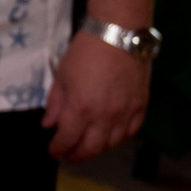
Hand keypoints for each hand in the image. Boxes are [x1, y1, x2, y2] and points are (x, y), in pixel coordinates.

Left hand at [42, 28, 150, 162]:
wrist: (118, 35)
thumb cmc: (85, 52)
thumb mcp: (62, 76)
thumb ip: (56, 104)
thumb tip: (49, 125)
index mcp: (81, 108)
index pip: (68, 139)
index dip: (58, 149)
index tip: (53, 152)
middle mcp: (105, 116)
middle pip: (91, 148)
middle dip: (77, 155)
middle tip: (69, 156)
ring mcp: (126, 113)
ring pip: (112, 144)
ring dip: (98, 149)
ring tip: (88, 148)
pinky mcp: (141, 106)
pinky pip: (131, 132)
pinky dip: (119, 138)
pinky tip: (110, 137)